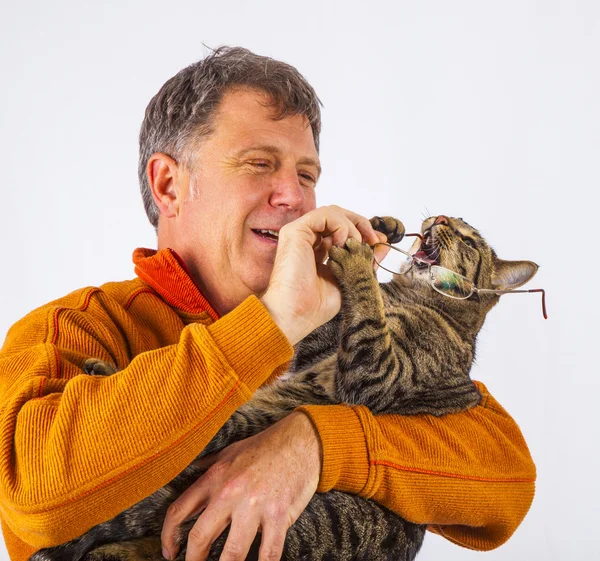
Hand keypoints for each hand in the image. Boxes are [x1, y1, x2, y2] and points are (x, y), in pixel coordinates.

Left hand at [160, 412, 321, 560]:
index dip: (168, 537)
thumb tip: (189, 472)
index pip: (179, 511)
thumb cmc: (265, 446)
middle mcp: (230, 493)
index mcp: (215, 477)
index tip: (170, 552)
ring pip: (232, 554)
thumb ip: (209, 466)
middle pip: (199, 538)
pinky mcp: (279, 516)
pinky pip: (268, 554)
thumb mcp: (230, 451)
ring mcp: (255, 506)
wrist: (301, 440)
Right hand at [261, 205, 386, 344]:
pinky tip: (343, 243)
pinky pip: (324, 214)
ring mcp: (300, 234)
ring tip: (356, 246)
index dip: (362, 232)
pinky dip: (341, 225)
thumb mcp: (350, 279)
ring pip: (333, 212)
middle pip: (338, 216)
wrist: (297, 314)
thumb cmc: (317, 305)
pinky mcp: (295, 231)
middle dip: (361, 225)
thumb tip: (384, 245)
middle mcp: (308, 239)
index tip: (379, 244)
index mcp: (318, 249)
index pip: (342, 230)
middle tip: (374, 241)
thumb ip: (365, 260)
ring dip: (352, 226)